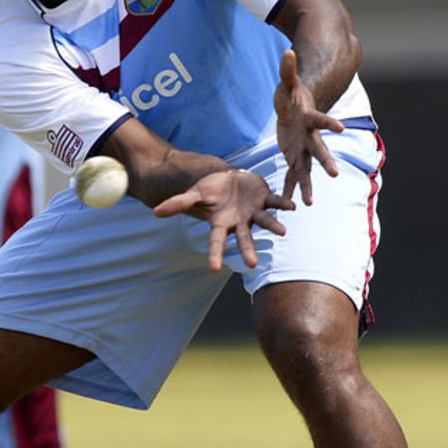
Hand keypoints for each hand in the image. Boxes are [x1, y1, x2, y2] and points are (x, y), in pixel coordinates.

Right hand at [154, 169, 294, 271]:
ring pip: (264, 221)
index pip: (216, 241)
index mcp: (221, 222)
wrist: (229, 178)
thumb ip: (178, 204)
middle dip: (248, 251)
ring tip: (282, 232)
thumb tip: (154, 212)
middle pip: (244, 238)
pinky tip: (293, 207)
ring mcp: (254, 211)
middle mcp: (239, 221)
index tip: (214, 269)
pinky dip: (283, 204)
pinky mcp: (265, 199)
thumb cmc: (211, 190)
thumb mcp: (194, 194)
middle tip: (252, 265)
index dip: (215, 254)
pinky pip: (275, 202)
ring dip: (273, 226)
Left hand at [273, 48, 342, 205]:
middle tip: (335, 175)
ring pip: (306, 169)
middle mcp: (310, 136)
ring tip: (308, 202)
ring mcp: (304, 148)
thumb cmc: (292, 95)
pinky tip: (288, 204)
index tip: (340, 128)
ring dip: (307, 185)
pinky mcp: (295, 156)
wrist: (296, 110)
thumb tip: (288, 51)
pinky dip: (290, 187)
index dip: (329, 122)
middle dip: (325, 161)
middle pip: (319, 150)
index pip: (321, 119)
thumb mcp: (287, 83)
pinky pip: (292, 174)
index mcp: (309, 118)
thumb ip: (287, 69)